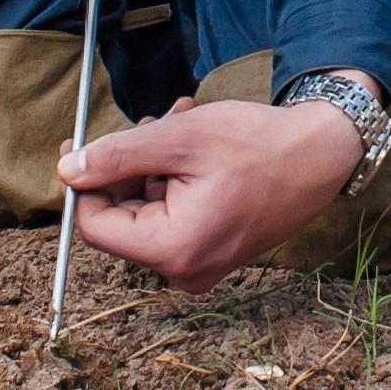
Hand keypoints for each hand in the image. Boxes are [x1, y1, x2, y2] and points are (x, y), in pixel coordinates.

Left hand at [61, 94, 366, 290]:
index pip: (95, 225)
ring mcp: (201, 265)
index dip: (83, 181)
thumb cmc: (257, 144)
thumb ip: (117, 156)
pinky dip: (175, 178)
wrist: (322, 155)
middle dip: (128, 165)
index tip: (79, 142)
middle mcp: (185, 269)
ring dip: (154, 164)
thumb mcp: (178, 139)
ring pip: (147, 210)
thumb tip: (68, 169)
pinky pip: (173, 216)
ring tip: (183, 122)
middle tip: (153, 120)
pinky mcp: (214, 252)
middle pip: (121, 218)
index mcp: (172, 249)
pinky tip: (196, 145)